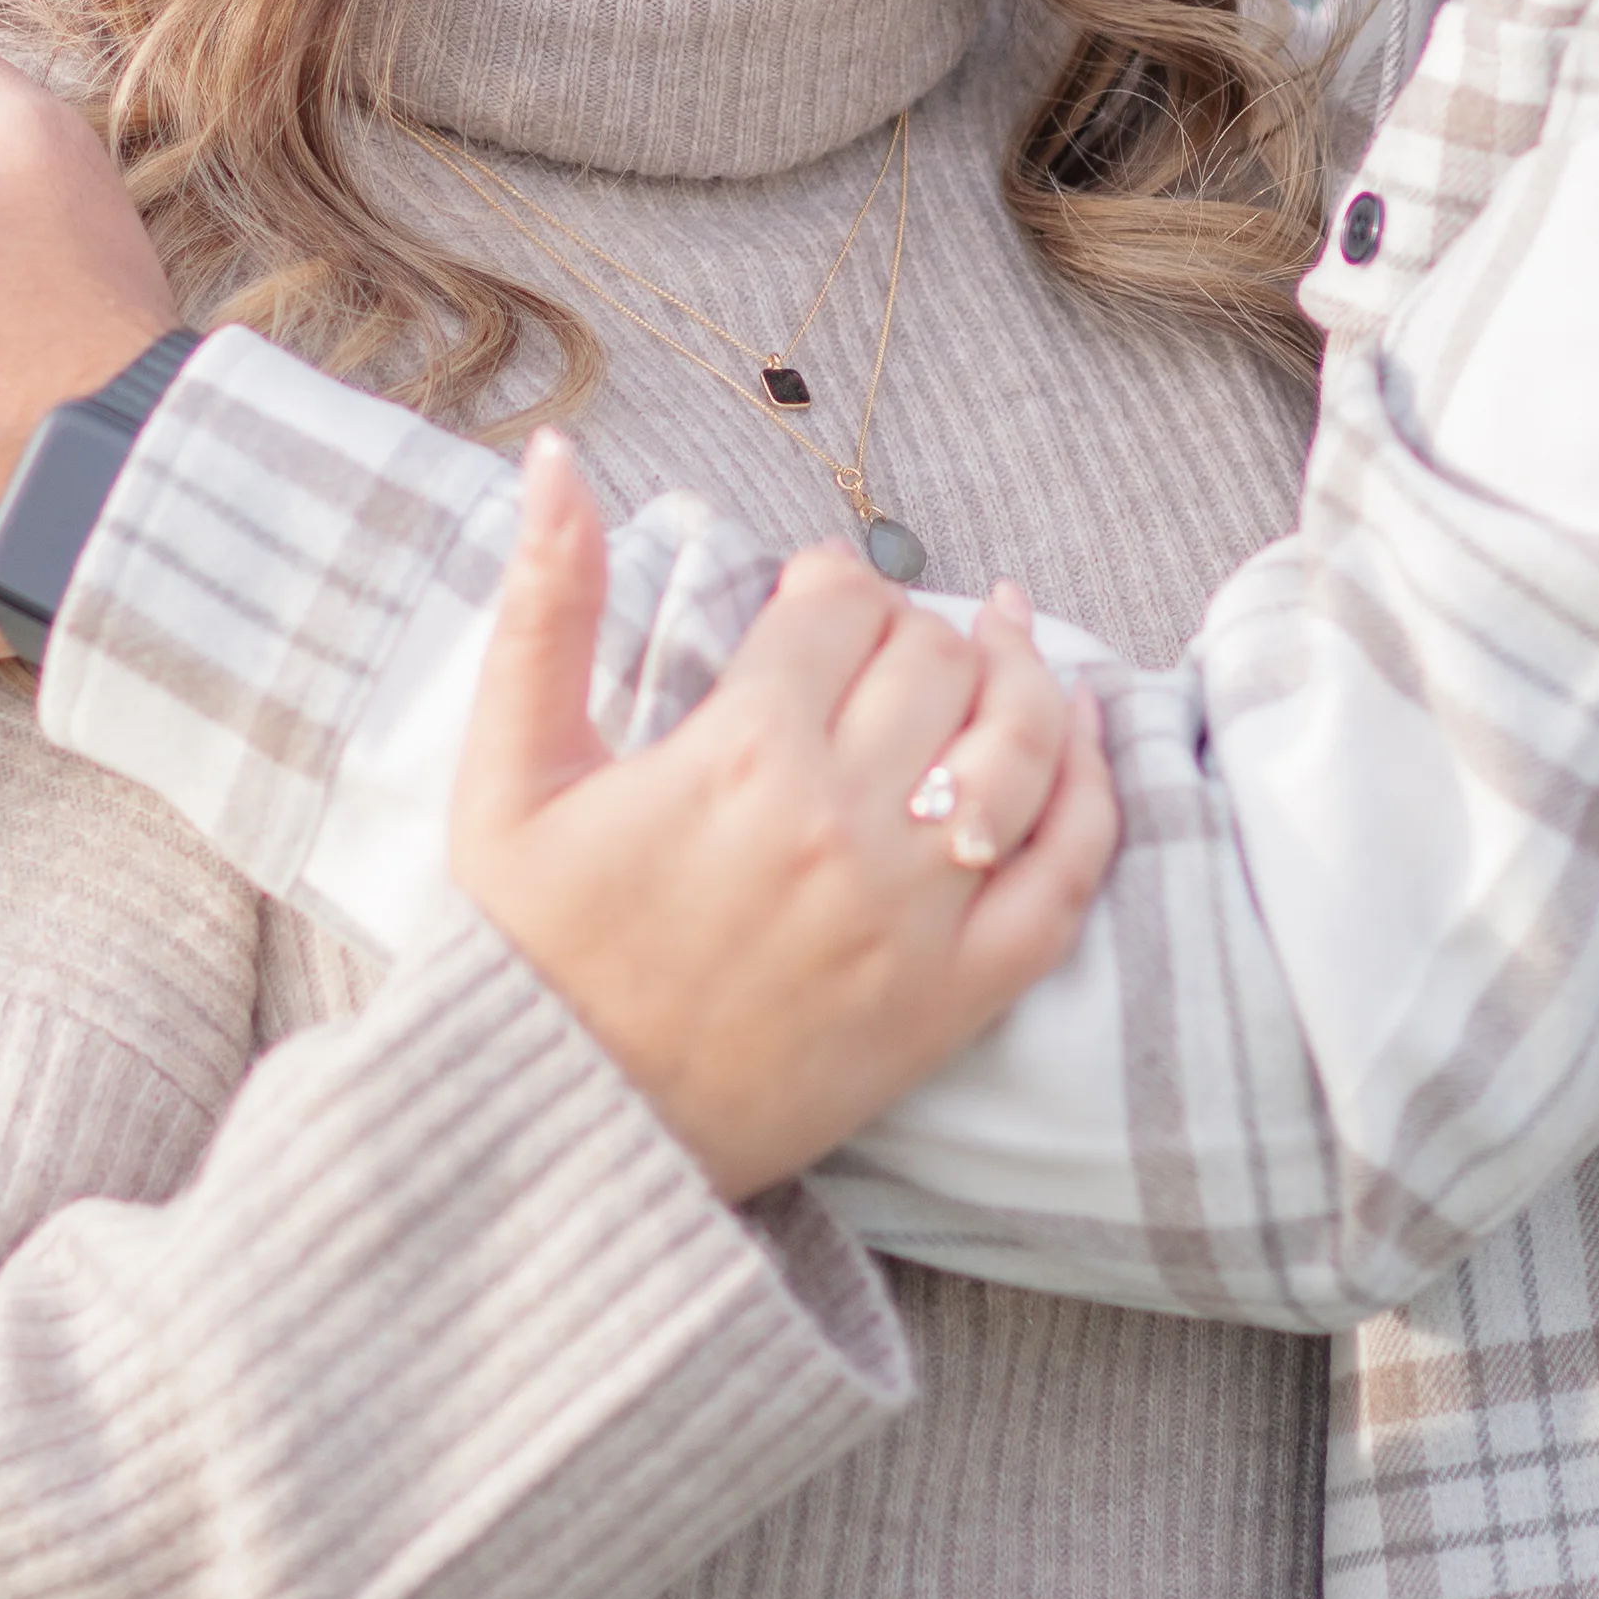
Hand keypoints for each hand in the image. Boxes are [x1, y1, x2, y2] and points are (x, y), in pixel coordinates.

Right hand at [445, 436, 1121, 1197]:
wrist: (562, 1140)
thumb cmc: (525, 954)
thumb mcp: (507, 774)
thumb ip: (545, 606)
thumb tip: (555, 458)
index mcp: (739, 756)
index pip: (843, 605)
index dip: (830, 580)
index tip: (808, 599)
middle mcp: (844, 826)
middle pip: (938, 659)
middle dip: (915, 625)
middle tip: (879, 641)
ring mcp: (913, 917)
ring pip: (1024, 744)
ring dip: (1024, 676)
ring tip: (1004, 644)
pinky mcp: (954, 1000)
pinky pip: (1067, 876)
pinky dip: (1091, 795)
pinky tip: (1077, 741)